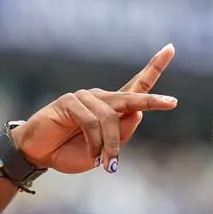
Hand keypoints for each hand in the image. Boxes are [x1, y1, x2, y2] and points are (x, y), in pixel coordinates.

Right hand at [12, 44, 178, 173]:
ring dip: (110, 145)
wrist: (40, 155)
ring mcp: (85, 97)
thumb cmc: (71, 152)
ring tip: (107, 164)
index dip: (154, 68)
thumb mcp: (104, 149)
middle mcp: (102, 98)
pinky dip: (95, 142)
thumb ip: (122, 133)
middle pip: (132, 98)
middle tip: (172, 103)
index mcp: (113, 108)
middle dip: (152, 101)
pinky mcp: (69, 101)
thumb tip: (138, 113)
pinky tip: (92, 154)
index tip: (170, 48)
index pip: (137, 85)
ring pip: (110, 119)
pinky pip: (91, 121)